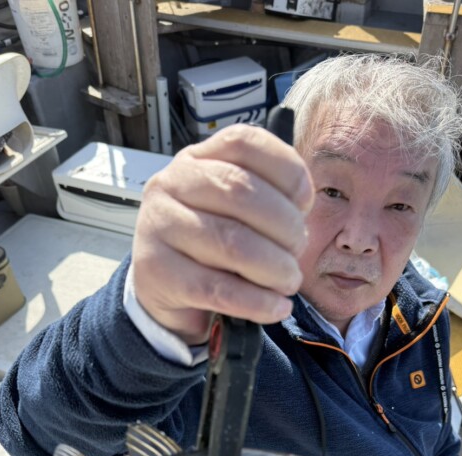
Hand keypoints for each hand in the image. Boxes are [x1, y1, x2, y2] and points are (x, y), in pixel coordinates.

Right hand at [131, 124, 313, 344]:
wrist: (164, 288)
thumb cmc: (210, 244)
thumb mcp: (233, 210)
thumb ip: (267, 198)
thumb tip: (300, 216)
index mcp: (196, 159)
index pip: (244, 142)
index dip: (287, 171)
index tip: (304, 203)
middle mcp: (171, 184)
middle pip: (242, 191)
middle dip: (285, 227)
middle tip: (298, 252)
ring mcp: (158, 226)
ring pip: (232, 242)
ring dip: (275, 268)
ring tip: (288, 281)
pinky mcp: (156, 272)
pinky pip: (217, 289)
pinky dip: (256, 302)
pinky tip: (276, 308)